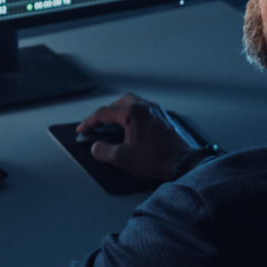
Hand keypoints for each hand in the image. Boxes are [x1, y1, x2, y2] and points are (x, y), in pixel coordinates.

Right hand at [76, 93, 200, 180]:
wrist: (183, 163)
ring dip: (119, 112)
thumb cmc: (158, 158)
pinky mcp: (163, 118)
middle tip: (96, 124)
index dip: (89, 122)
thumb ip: (104, 151)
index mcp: (132, 112)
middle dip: (105, 113)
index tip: (82, 129)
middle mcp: (144, 107)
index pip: (104, 113)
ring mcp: (155, 111)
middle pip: (118, 103)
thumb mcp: (123, 158)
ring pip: (132, 103)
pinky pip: (143, 109)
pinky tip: (131, 126)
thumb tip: (96, 147)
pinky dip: (132, 115)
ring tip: (112, 124)